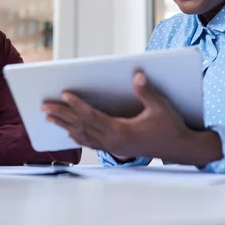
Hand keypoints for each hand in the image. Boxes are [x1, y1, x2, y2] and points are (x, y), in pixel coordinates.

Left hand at [41, 71, 222, 165]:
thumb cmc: (171, 127)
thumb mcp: (160, 107)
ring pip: (83, 136)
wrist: (180, 148)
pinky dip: (78, 136)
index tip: (64, 94)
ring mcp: (114, 148)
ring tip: (49, 117)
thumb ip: (146, 91)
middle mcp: (114, 142)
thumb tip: (137, 74)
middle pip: (82, 126)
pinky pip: (92, 143)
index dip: (77, 105)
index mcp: (122, 131)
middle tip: (44, 106)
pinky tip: (70, 132)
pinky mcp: (117, 150)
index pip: (93, 116)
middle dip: (62, 115)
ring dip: (65, 125)